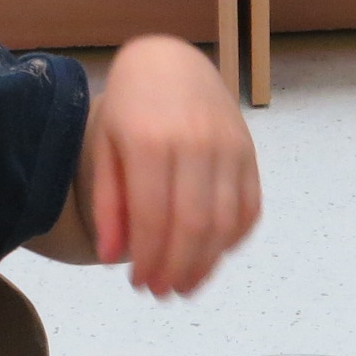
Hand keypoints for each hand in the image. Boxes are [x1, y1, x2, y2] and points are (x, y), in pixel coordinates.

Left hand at [84, 36, 260, 296]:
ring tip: (187, 285)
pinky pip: (249, 208)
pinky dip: (233, 239)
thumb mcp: (105, 147)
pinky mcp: (250, 153)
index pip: (153, 217)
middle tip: (164, 292)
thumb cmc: (131, 108)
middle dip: (178, 268)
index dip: (148, 259)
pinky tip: (212, 255)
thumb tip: (112, 257)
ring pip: (226, 222)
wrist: (171, 63)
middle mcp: (196, 143)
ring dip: (208, 263)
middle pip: (193, 225)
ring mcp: (230, 147)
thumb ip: (109, 203)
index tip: (140, 284)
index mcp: (151, 140)